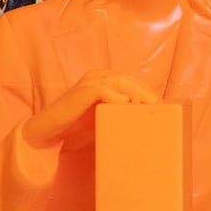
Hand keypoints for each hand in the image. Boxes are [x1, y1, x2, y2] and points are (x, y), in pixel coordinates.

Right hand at [21, 69, 158, 148]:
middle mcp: (98, 75)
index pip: (133, 82)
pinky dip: (117, 98)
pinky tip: (125, 109)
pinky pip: (105, 89)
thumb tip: (147, 121)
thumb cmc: (77, 127)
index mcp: (105, 79)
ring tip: (148, 109)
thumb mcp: (105, 119)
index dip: (147, 93)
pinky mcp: (83, 90)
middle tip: (160, 109)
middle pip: (130, 80)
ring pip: (121, 81)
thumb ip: (122, 114)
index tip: (162, 109)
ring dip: (136, 94)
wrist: (48, 134)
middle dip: (146, 93)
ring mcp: (90, 81)